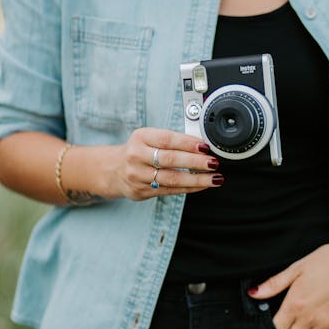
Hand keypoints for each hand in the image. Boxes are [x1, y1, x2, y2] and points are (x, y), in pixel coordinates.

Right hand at [106, 127, 224, 200]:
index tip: (205, 147)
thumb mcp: (148, 138)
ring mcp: (138, 175)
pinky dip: (189, 188)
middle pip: (170, 160)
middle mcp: (137, 156)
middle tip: (214, 163)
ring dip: (197, 179)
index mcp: (141, 137)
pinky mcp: (142, 191)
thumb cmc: (139, 151)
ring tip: (214, 178)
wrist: (113, 170)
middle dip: (196, 162)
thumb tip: (201, 146)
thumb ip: (171, 141)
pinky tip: (202, 185)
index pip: (167, 139)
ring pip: (172, 179)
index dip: (188, 143)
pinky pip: (170, 190)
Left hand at [247, 232, 328, 328]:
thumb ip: (274, 284)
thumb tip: (254, 292)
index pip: (277, 328)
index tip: (272, 321)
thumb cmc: (327, 261)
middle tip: (283, 327)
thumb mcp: (296, 268)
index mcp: (295, 304)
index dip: (272, 327)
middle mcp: (309, 318)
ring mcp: (324, 323)